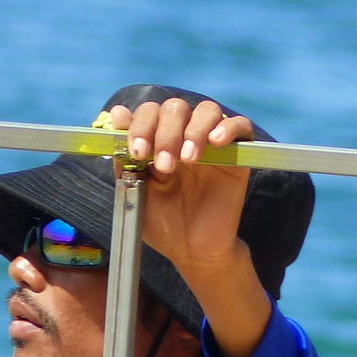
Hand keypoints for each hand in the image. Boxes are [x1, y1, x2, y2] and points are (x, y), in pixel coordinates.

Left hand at [109, 99, 254, 272]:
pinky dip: (228, 127)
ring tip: (188, 160)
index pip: (148, 113)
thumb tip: (116, 113)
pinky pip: (240, 125)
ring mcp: (210, 143)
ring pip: (206, 110)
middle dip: (165, 133)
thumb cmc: (161, 221)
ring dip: (193, 130)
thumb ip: (126, 156)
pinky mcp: (237, 154)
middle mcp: (181, 136)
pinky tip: (216, 142)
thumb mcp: (136, 190)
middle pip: (175, 108)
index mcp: (155, 141)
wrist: (191, 249)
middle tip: (164, 166)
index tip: (138, 151)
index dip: (140, 125)